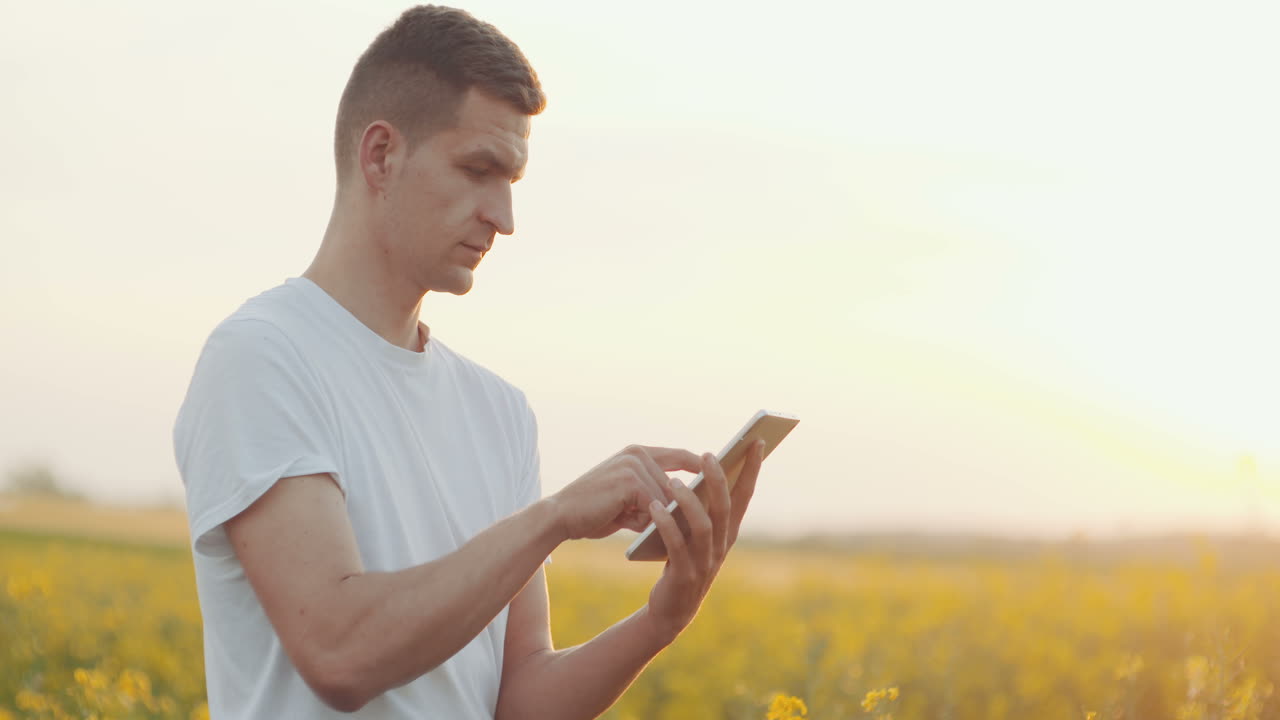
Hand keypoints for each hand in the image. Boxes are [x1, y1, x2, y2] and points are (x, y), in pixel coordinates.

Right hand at [550, 445, 704, 540]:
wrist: (560, 517)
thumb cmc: (594, 512)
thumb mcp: (629, 502)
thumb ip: (653, 498)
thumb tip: (683, 512)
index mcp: (638, 453)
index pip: (680, 456)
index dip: (701, 467)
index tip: (724, 477)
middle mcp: (638, 454)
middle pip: (678, 482)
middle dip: (687, 504)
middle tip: (705, 521)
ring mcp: (634, 465)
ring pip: (667, 497)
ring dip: (667, 518)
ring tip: (674, 533)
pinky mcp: (630, 481)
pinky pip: (656, 506)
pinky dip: (656, 523)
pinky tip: (652, 534)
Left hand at [644, 438, 764, 642]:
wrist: (671, 609)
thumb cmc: (683, 560)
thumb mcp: (697, 533)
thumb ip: (704, 507)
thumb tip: (706, 468)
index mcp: (728, 532)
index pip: (745, 495)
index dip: (752, 469)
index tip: (757, 441)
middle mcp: (722, 546)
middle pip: (726, 507)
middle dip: (719, 480)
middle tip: (709, 455)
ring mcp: (705, 562)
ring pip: (704, 527)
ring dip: (690, 502)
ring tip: (674, 482)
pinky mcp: (685, 575)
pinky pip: (677, 547)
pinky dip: (667, 525)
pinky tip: (654, 508)